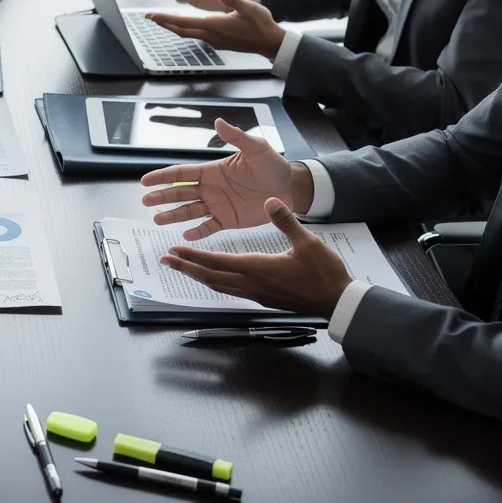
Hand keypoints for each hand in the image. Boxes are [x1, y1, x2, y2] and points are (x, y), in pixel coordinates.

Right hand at [140, 118, 313, 240]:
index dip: (163, 177)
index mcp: (212, 171)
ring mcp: (217, 206)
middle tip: (146, 200)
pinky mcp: (227, 220)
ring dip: (173, 215)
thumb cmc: (273, 166)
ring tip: (157, 220)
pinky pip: (209, 227)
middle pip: (180, 194)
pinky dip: (198, 231)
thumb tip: (218, 122)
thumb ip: (236, 137)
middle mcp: (210, 189)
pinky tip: (186, 235)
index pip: (182, 174)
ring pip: (189, 212)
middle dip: (162, 197)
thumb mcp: (256, 148)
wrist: (290, 188)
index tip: (146, 180)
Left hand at [145, 0, 286, 59]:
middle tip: (150, 18)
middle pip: (180, 31)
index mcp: (215, 26)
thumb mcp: (249, 7)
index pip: (184, 23)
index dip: (166, 19)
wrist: (269, 43)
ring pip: (187, 34)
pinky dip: (186, 29)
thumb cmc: (261, 25)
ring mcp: (214, 40)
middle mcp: (211, 35)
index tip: (151, 16)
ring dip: (174, 27)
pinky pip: (196, 35)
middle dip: (164, 23)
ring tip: (163, 20)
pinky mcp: (218, 42)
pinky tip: (186, 24)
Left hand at [161, 198, 352, 317]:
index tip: (174, 251)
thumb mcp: (307, 242)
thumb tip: (269, 201)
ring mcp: (255, 294)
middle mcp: (251, 283)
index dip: (192, 257)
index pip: (217, 262)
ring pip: (218, 286)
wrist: (336, 302)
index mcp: (258, 267)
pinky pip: (230, 290)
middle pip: (210, 277)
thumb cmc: (324, 273)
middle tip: (166, 261)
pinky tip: (212, 277)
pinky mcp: (261, 299)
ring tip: (182, 268)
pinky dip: (215, 282)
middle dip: (186, 268)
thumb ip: (286, 220)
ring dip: (197, 276)